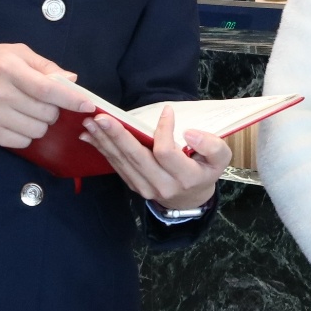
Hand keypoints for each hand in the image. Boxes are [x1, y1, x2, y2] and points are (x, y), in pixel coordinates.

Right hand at [0, 44, 96, 147]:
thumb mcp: (16, 53)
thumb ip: (45, 66)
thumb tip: (72, 81)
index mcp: (7, 68)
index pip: (46, 89)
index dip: (70, 99)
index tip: (87, 105)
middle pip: (45, 113)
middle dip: (53, 109)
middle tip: (43, 100)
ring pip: (37, 131)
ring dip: (41, 123)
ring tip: (28, 109)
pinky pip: (22, 143)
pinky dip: (27, 134)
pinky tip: (17, 120)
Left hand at [81, 105, 227, 212]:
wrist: (190, 200)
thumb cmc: (204, 171)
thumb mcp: (220, 159)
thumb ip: (212, 145)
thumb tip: (189, 132)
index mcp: (186, 178)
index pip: (167, 152)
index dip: (164, 130)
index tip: (167, 111)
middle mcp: (163, 186)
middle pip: (137, 158)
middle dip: (118, 135)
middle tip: (101, 117)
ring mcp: (146, 188)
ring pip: (123, 162)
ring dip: (105, 141)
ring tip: (91, 123)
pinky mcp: (134, 186)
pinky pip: (117, 166)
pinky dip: (103, 149)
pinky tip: (91, 136)